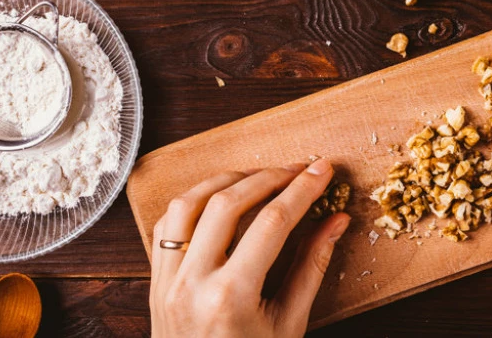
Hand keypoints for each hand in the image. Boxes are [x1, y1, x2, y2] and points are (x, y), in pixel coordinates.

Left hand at [149, 159, 349, 337]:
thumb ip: (313, 266)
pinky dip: (193, 202)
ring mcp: (166, 282)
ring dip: (226, 182)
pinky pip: (167, 226)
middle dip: (268, 177)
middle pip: (229, 203)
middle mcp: (192, 284)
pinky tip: (220, 200)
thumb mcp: (290, 323)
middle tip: (297, 170)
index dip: (301, 190)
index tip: (321, 170)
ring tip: (259, 178)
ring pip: (188, 204)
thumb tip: (337, 221)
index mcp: (231, 297)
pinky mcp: (154, 283)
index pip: (272, 222)